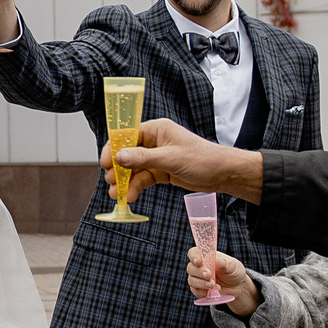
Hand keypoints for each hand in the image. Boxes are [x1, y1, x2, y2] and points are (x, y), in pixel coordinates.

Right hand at [104, 117, 265, 204]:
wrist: (222, 174)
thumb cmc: (202, 159)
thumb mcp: (171, 158)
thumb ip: (143, 158)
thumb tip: (119, 156)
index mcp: (156, 130)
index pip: (127, 135)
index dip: (114, 148)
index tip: (104, 162)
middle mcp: (154, 142)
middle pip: (128, 154)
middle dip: (118, 168)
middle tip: (111, 181)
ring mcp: (157, 157)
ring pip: (134, 169)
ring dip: (125, 181)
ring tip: (116, 194)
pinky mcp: (161, 171)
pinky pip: (143, 178)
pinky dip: (136, 187)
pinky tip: (130, 196)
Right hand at [186, 246, 258, 314]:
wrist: (238, 286)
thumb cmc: (234, 272)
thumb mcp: (233, 266)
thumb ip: (225, 263)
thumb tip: (218, 261)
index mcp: (206, 256)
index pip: (193, 253)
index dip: (193, 256)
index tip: (199, 262)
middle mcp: (199, 267)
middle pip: (190, 268)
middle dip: (199, 272)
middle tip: (209, 275)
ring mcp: (198, 278)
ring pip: (192, 280)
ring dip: (201, 283)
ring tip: (213, 285)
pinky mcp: (199, 289)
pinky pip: (195, 291)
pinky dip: (202, 292)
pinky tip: (212, 291)